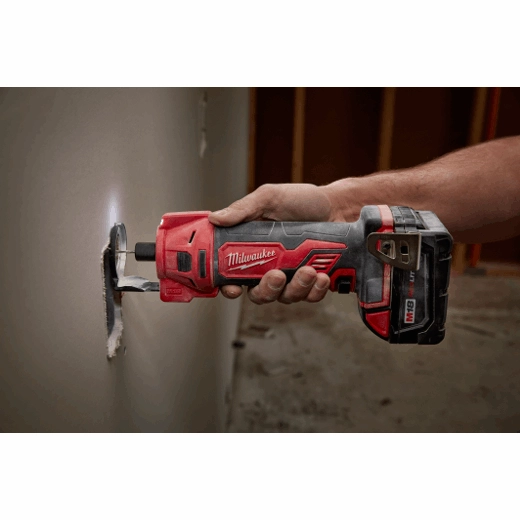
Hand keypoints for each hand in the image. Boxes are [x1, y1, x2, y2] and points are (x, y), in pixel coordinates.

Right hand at [209, 183, 335, 303]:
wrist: (337, 205)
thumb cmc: (302, 200)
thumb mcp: (269, 198)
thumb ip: (243, 209)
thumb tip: (215, 219)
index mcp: (252, 250)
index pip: (233, 276)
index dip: (229, 287)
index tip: (234, 288)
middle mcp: (269, 267)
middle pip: (259, 294)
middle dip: (267, 290)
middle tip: (278, 275)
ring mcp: (292, 277)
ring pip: (286, 297)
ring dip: (296, 288)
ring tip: (309, 270)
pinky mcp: (313, 282)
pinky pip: (310, 296)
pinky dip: (316, 290)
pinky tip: (321, 275)